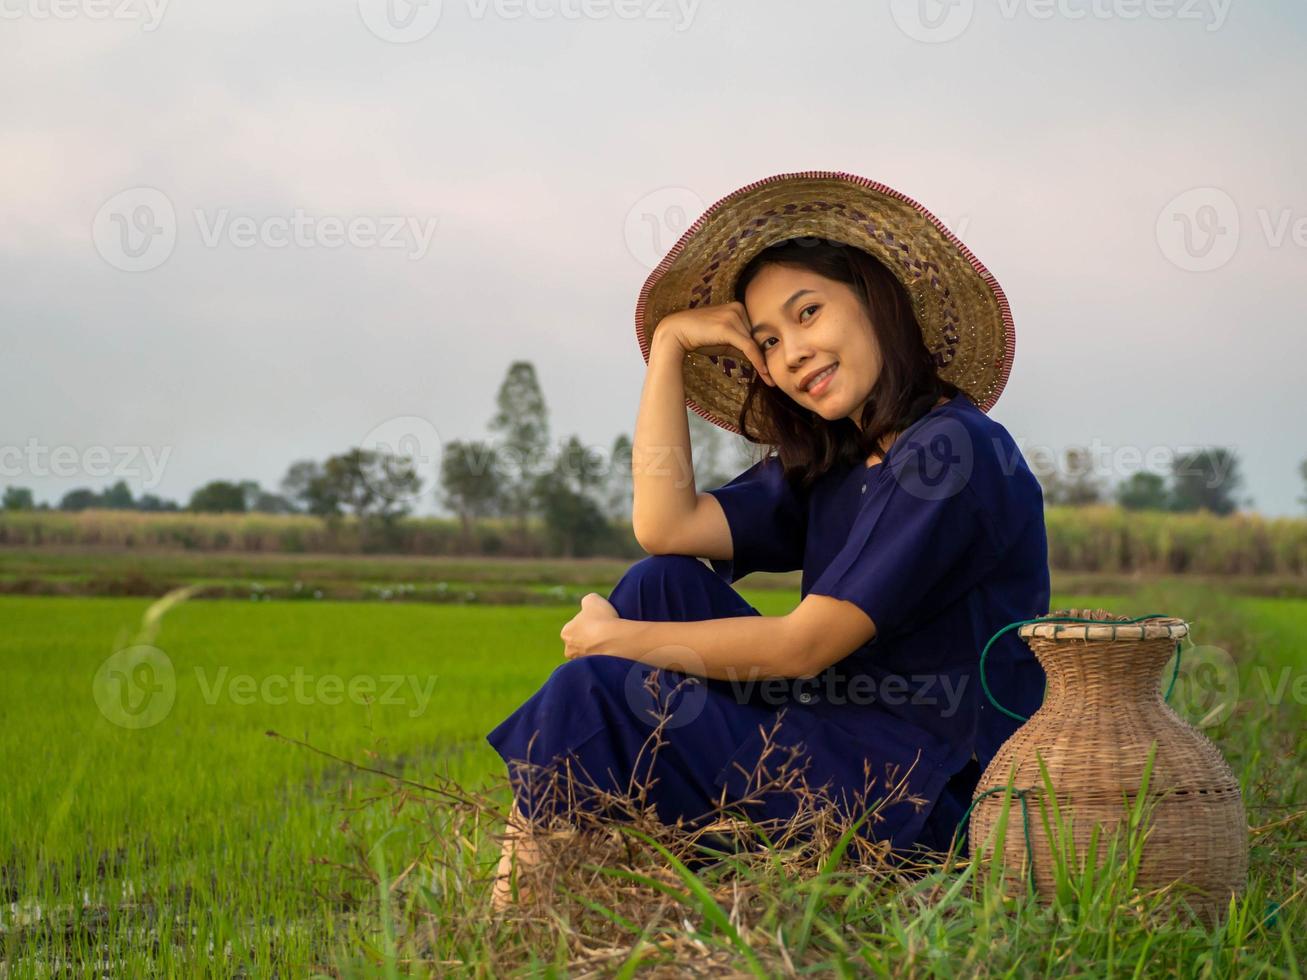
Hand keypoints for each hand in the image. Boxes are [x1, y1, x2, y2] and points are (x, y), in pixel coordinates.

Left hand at [560, 592, 621, 659]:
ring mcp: (581, 662)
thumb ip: (586, 602)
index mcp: (566, 632)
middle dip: (589, 639)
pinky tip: (612, 652)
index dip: (588, 623)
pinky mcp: (593, 671)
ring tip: (610, 642)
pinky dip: (604, 659)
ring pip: (588, 654)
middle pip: (580, 642)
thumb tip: (587, 606)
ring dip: (597, 649)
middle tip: (604, 633)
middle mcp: (569, 650)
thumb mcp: (592, 599)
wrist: (615, 639)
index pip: (575, 627)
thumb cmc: (602, 618)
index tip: (598, 622)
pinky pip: (598, 664)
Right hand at [653, 302, 774, 386]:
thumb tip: (758, 359)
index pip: (755, 332)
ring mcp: (733, 316)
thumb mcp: (724, 342)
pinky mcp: (728, 327)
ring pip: (754, 343)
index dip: (763, 350)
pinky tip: (764, 373)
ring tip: (770, 380)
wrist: (676, 332)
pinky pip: (748, 347)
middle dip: (764, 357)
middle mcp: (738, 308)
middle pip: (756, 337)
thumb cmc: (699, 337)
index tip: (772, 367)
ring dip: (762, 363)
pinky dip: (757, 361)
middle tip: (773, 378)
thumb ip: (741, 346)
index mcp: (738, 308)